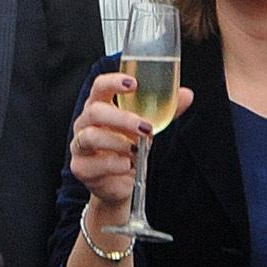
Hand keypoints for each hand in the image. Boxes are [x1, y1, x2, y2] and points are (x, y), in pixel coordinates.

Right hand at [66, 70, 190, 221]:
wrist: (121, 184)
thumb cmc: (129, 149)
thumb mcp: (147, 127)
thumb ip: (165, 111)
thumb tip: (186, 94)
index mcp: (100, 106)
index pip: (100, 86)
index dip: (113, 82)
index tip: (133, 84)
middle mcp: (85, 123)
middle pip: (94, 111)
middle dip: (122, 118)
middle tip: (145, 127)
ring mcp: (79, 145)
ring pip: (91, 136)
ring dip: (118, 142)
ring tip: (136, 150)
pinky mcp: (80, 167)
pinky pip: (93, 164)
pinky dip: (113, 164)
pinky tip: (127, 165)